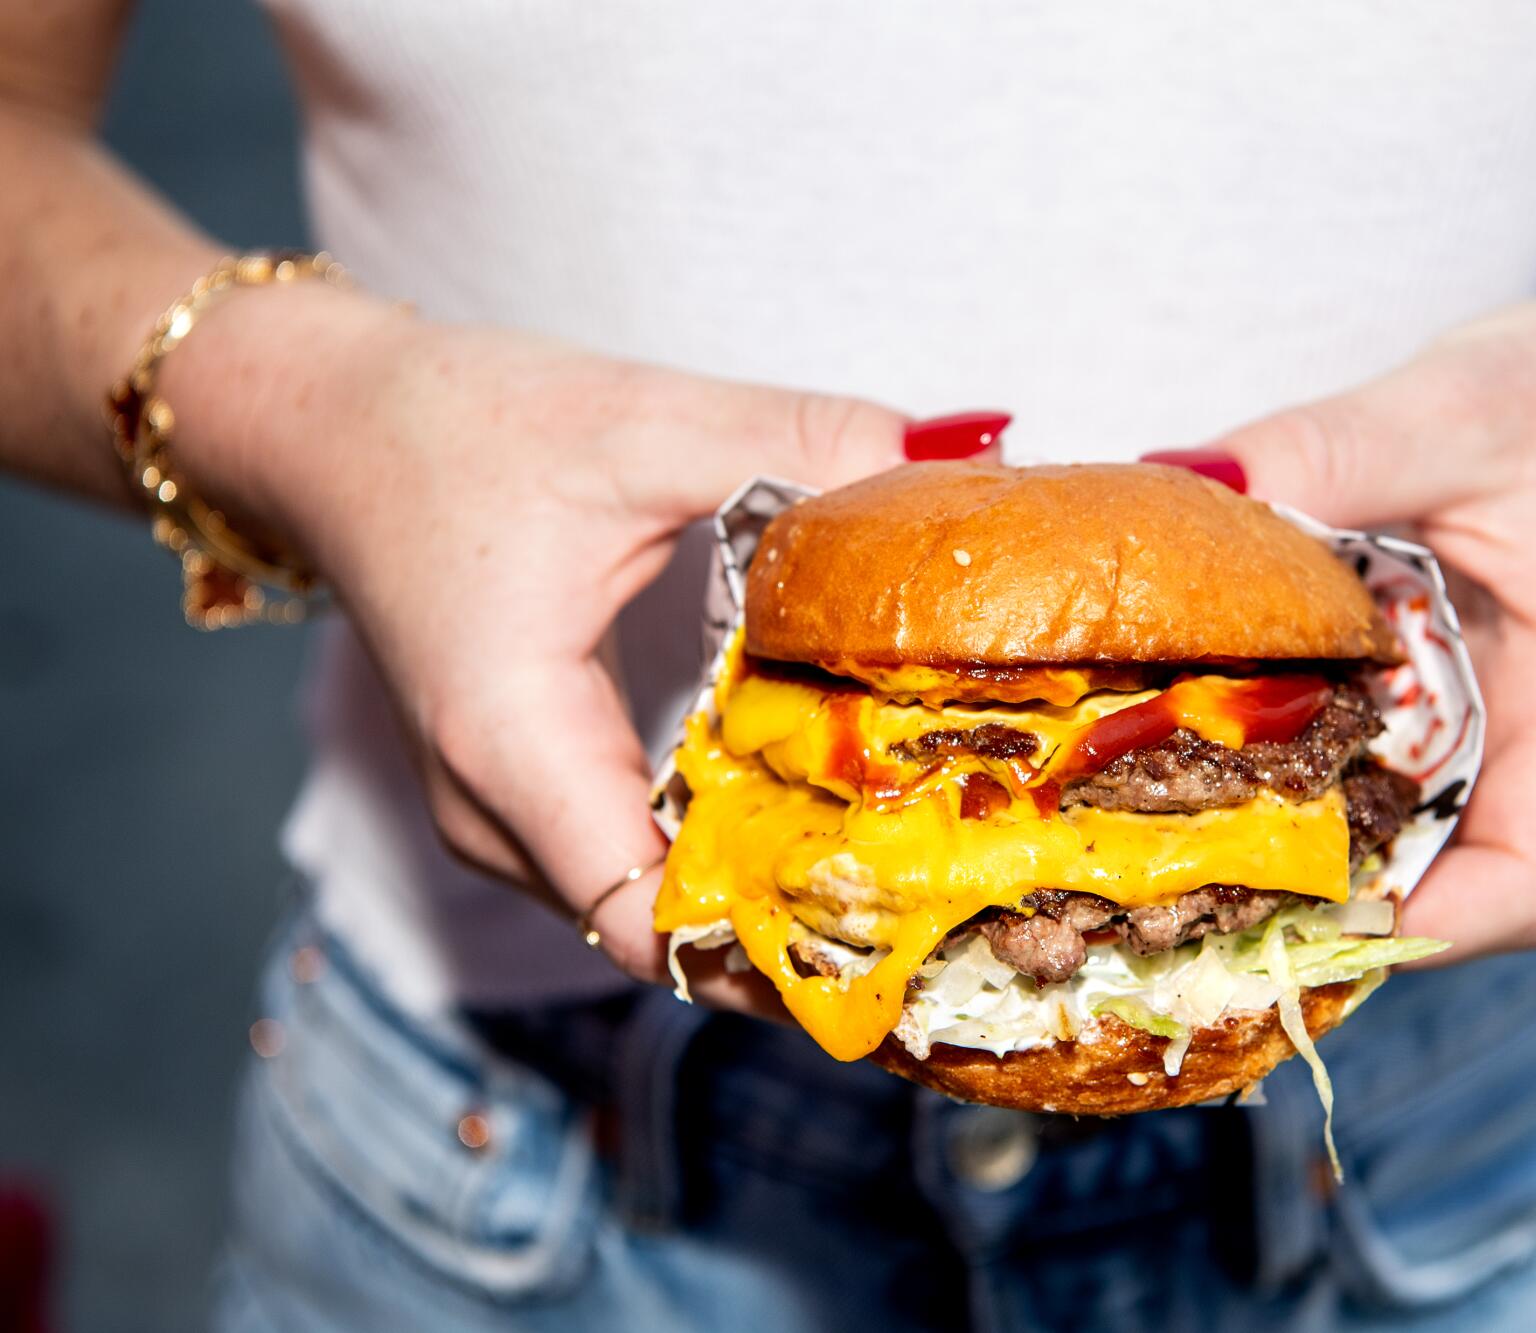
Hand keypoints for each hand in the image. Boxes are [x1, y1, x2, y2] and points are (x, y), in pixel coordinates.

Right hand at [160, 284, 1001, 1002]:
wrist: (327, 423)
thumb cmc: (454, 427)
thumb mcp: (641, 424)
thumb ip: (797, 443)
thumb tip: (944, 472)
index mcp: (514, 743)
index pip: (650, 922)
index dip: (775, 952)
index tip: (899, 939)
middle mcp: (492, 813)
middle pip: (659, 931)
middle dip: (791, 928)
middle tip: (933, 903)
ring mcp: (494, 814)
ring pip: (643, 905)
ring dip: (755, 894)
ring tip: (891, 868)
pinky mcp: (514, 789)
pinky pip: (625, 857)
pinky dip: (711, 851)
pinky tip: (805, 812)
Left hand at [1151, 245, 1535, 962]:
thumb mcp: (1459, 404)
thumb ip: (1330, 449)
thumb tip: (1188, 484)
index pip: (1530, 881)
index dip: (1421, 923)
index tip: (1298, 903)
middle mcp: (1534, 747)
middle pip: (1434, 881)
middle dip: (1310, 892)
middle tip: (1170, 869)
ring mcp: (1479, 732)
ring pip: (1382, 831)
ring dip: (1279, 831)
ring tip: (1152, 809)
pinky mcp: (1428, 700)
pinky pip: (1355, 760)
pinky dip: (1278, 757)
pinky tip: (1186, 722)